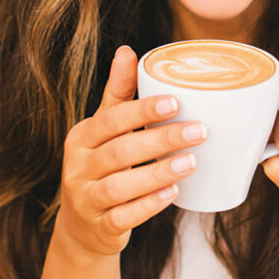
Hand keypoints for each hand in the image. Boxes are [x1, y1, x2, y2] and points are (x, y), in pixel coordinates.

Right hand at [55, 45, 206, 258]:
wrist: (81, 227)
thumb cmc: (100, 167)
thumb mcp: (103, 130)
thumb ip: (117, 94)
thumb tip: (127, 51)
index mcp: (81, 137)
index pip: (111, 119)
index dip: (143, 110)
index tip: (176, 102)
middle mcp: (78, 167)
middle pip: (121, 151)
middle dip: (161, 139)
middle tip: (200, 130)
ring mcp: (86, 199)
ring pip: (121, 186)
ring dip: (158, 173)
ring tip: (191, 161)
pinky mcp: (100, 227)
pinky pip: (123, 216)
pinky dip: (149, 205)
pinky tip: (173, 194)